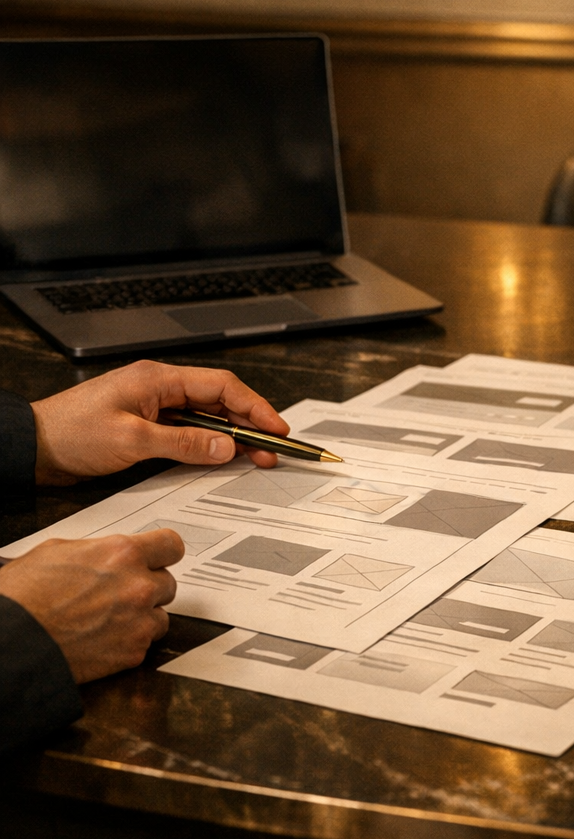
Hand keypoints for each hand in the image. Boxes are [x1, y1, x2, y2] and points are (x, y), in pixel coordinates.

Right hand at [0, 529, 182, 682]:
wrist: (9, 642)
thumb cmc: (21, 596)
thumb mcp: (55, 552)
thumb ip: (96, 550)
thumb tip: (108, 554)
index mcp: (121, 554)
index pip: (171, 545)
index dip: (162, 553)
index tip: (158, 559)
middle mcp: (138, 586)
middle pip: (167, 583)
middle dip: (147, 588)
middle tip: (118, 595)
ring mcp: (138, 621)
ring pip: (160, 616)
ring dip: (142, 618)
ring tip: (107, 620)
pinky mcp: (132, 653)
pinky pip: (144, 644)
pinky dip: (128, 643)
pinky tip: (101, 640)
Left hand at [30, 361, 287, 484]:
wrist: (31, 447)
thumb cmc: (69, 433)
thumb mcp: (131, 440)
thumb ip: (183, 443)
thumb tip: (225, 447)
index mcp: (159, 379)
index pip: (222, 386)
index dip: (255, 406)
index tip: (276, 428)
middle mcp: (160, 389)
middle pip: (220, 401)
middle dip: (250, 424)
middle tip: (273, 449)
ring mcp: (154, 407)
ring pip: (207, 418)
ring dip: (232, 437)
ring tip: (255, 458)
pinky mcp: (147, 426)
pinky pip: (189, 431)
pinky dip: (209, 445)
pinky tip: (221, 459)